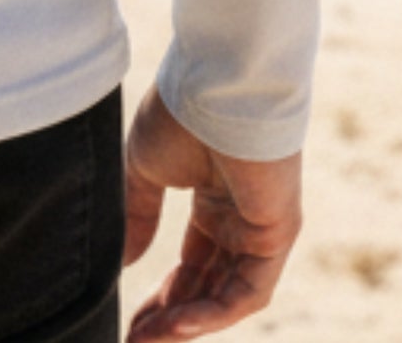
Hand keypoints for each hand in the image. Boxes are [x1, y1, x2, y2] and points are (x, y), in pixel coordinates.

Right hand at [121, 84, 303, 340]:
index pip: (191, 264)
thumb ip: (138, 214)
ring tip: (148, 339)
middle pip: (208, 286)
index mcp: (214, 199)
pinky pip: (248, 290)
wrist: (215, 84)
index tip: (130, 319)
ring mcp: (263, 230)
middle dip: (171, 318)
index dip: (162, 294)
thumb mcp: (146, 168)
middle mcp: (242, 219)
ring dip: (188, 323)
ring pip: (228, 295)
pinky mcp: (277, 235)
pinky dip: (214, 312)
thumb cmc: (179, 113)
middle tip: (135, 340)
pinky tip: (177, 323)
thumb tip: (125, 262)